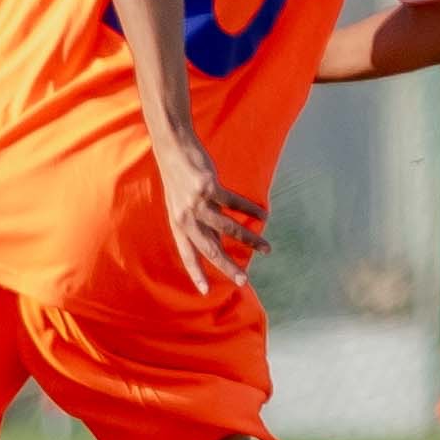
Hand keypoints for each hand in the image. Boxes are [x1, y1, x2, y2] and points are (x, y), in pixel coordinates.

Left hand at [154, 134, 269, 293]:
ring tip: (266, 248)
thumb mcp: (181, 205)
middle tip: (244, 281)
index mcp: (177, 224)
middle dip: (228, 267)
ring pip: (228, 228)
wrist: (172, 148)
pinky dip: (251, 210)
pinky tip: (263, 215)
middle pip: (210, 249)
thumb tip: (219, 243)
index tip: (205, 291)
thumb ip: (198, 224)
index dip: (196, 273)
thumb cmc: (179, 178)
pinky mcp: (209, 187)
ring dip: (250, 240)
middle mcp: (186, 217)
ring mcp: (197, 203)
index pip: (187, 254)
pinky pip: (235, 203)